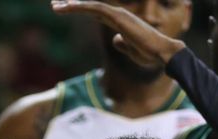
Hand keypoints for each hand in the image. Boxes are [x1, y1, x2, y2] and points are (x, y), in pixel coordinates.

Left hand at [51, 0, 184, 68]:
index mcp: (119, 22)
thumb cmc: (150, 54)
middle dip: (72, 6)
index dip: (81, 10)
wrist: (162, 53)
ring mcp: (117, 14)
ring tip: (56, 6)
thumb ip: (122, 43)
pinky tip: (68, 6)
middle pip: (90, 7)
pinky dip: (80, 6)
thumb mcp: (131, 50)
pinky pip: (95, 8)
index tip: (66, 10)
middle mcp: (117, 14)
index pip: (96, 13)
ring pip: (90, 6)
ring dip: (72, 5)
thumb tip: (115, 39)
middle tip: (55, 6)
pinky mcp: (117, 17)